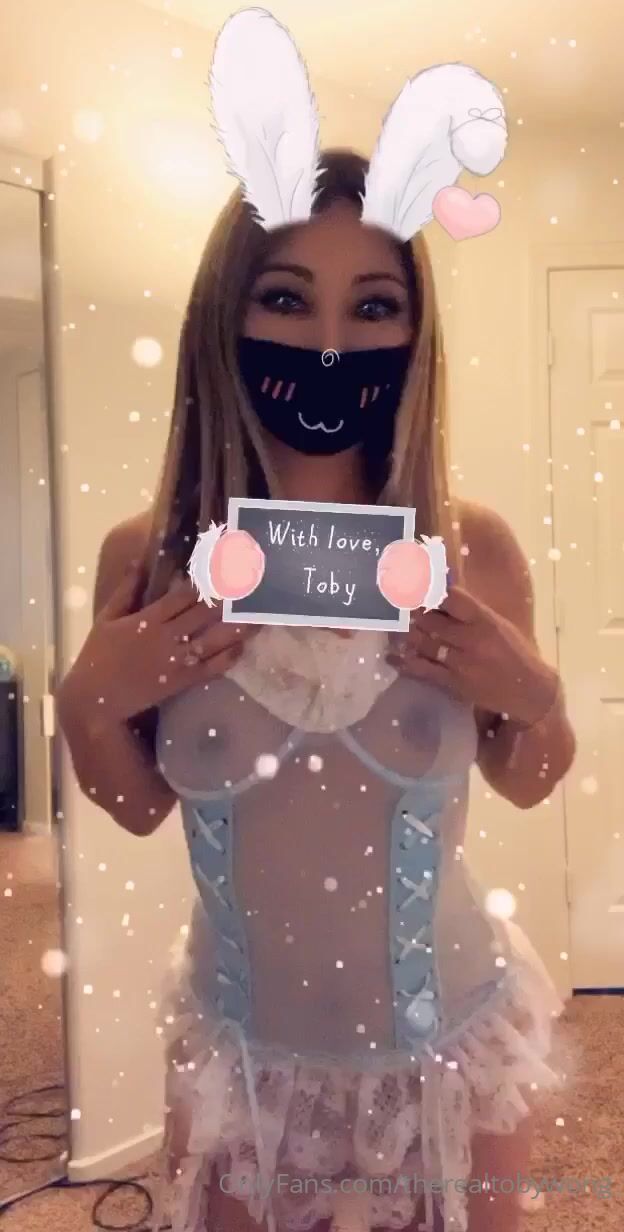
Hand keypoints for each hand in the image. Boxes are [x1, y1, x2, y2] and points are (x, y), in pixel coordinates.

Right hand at [57, 567, 258, 726]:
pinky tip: (242, 645)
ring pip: (215, 639)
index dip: (206, 581)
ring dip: (238, 626)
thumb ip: (126, 589)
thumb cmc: (98, 656)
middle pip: (205, 613)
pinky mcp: (182, 681)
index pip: (184, 594)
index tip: (225, 568)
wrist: (94, 700)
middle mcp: (167, 637)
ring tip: (259, 614)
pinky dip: (229, 656)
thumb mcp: (107, 618)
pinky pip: (212, 667)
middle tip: (252, 587)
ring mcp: (177, 660)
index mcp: (148, 619)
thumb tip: (139, 560)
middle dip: (229, 599)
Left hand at [386, 585, 558, 725]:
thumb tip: (437, 592)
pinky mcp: (454, 684)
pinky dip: (405, 662)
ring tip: (394, 628)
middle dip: (410, 612)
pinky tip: (393, 656)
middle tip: (395, 607)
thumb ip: (469, 612)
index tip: (412, 584)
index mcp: (484, 620)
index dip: (427, 590)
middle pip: (430, 620)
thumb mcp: (496, 624)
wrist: (529, 690)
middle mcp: (471, 639)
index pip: (450, 598)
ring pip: (423, 643)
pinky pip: (423, 670)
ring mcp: (461, 663)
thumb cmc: (513, 651)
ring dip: (405, 634)